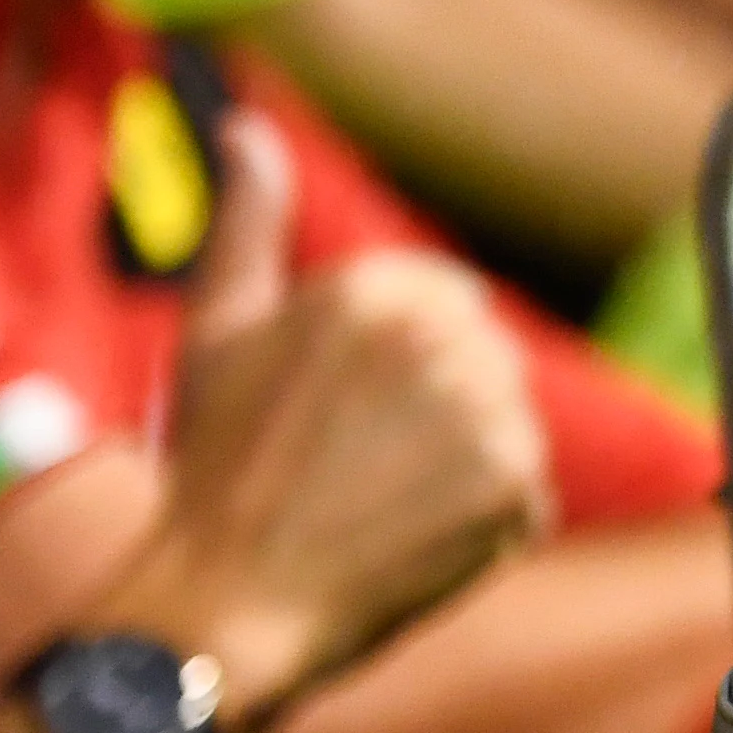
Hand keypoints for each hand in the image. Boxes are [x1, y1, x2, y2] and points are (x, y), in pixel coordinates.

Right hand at [100, 121, 546, 718]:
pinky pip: (522, 491)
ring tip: (373, 500)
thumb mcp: (218, 330)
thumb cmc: (210, 467)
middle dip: (432, 402)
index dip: (394, 359)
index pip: (442, 297)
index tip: (340, 410)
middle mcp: (443, 341)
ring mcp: (489, 417)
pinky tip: (405, 539)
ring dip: (457, 460)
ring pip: (504, 420)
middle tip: (351, 464)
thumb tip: (247, 127)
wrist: (221, 606)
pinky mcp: (519, 492)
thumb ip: (248, 222)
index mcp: (378, 290)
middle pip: (481, 355)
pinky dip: (479, 520)